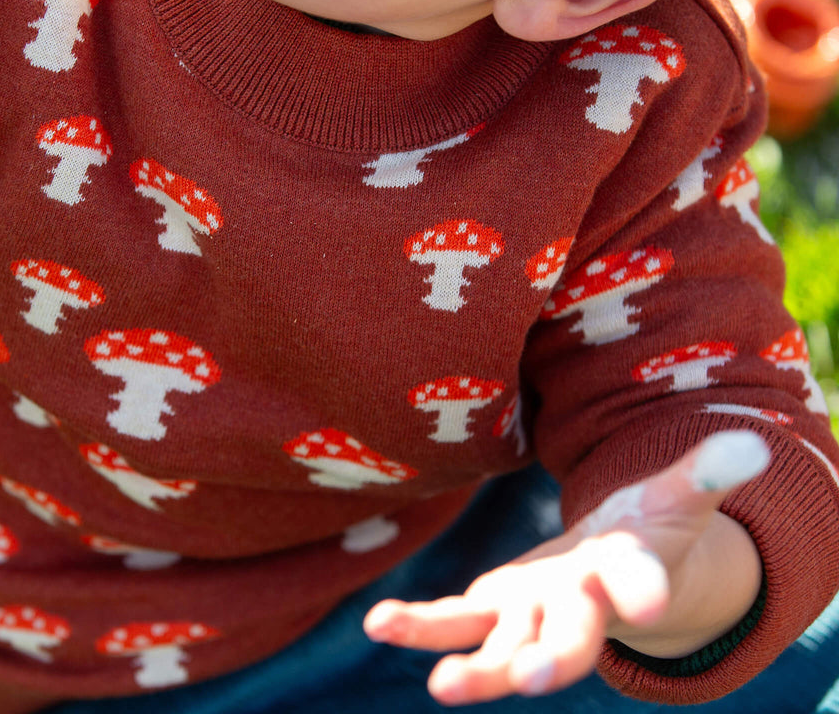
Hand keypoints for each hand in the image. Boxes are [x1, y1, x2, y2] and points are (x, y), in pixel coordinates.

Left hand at [363, 430, 768, 704]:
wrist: (614, 578)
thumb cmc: (646, 534)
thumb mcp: (675, 500)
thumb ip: (706, 473)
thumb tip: (752, 442)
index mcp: (627, 579)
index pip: (640, 586)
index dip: (645, 590)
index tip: (649, 597)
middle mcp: (579, 609)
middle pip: (571, 637)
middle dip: (557, 656)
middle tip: (538, 677)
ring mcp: (532, 617)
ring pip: (504, 650)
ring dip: (477, 670)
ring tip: (443, 688)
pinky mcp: (492, 608)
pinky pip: (452, 620)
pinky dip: (418, 627)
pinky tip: (377, 623)